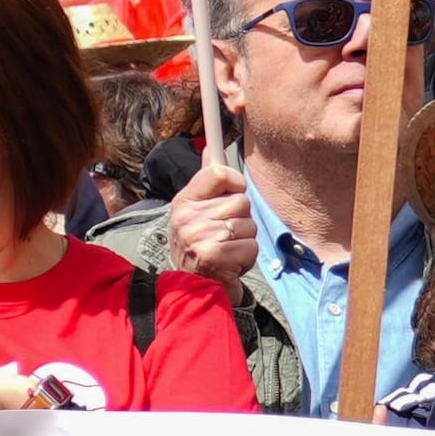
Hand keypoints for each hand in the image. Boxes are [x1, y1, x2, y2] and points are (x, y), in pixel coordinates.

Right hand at [164, 157, 257, 285]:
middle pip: (241, 201)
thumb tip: (211, 147)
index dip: (234, 183)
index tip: (231, 195)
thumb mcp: (198, 211)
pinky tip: (231, 263)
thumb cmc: (201, 246)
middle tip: (224, 235)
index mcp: (184, 202)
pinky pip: (251, 246)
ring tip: (227, 250)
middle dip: (241, 220)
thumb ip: (208, 181)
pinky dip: (246, 257)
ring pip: (249, 225)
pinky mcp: (214, 256)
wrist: (194, 288)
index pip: (218, 172)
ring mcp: (199, 237)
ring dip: (245, 240)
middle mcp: (187, 217)